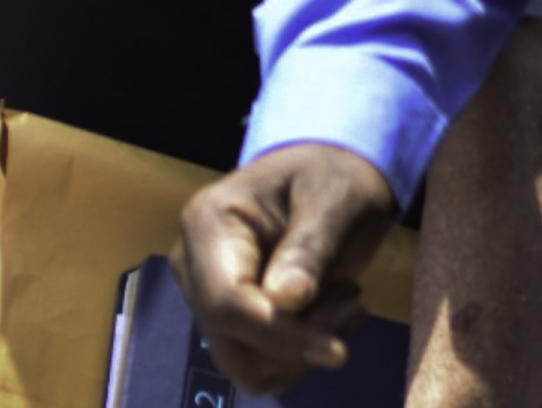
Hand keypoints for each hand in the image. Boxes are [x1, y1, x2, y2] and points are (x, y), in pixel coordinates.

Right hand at [176, 141, 398, 392]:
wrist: (329, 176)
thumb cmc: (332, 177)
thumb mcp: (333, 200)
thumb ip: (309, 248)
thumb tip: (286, 300)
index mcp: (208, 223)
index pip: (226, 301)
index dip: (279, 334)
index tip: (338, 350)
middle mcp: (194, 263)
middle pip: (228, 340)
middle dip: (294, 343)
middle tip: (347, 304)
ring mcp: (207, 293)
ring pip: (243, 363)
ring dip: (301, 353)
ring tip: (341, 305)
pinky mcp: (230, 317)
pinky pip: (259, 365)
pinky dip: (300, 357)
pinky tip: (330, 318)